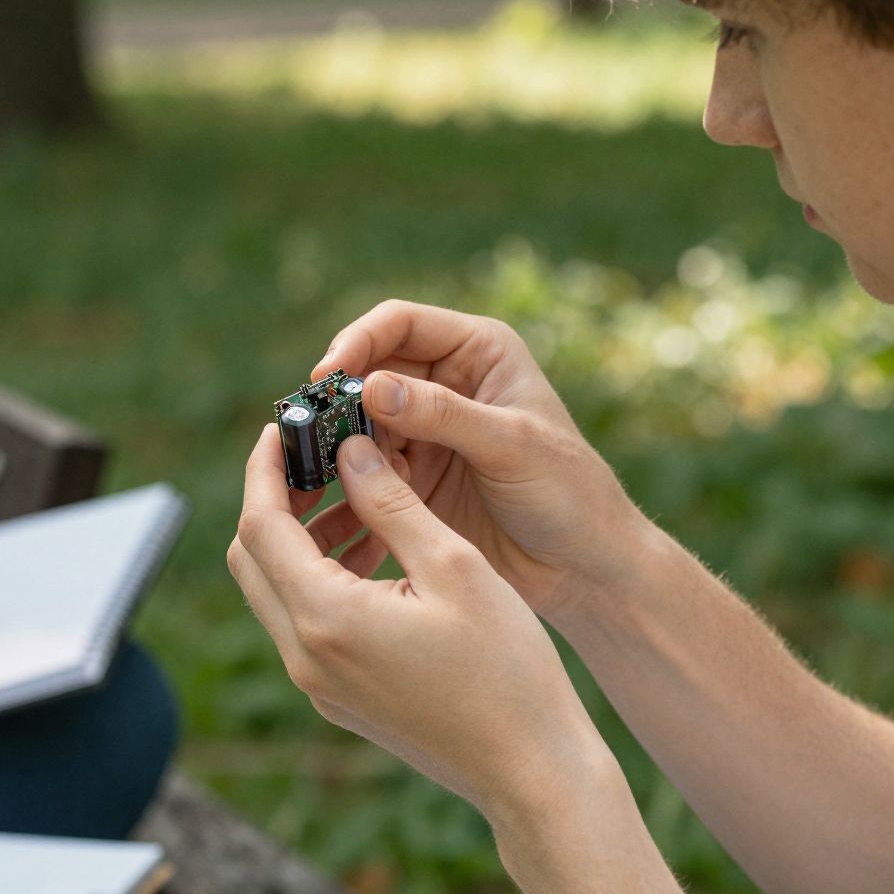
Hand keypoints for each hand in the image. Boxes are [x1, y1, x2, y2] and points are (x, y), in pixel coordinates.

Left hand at [228, 423, 613, 822]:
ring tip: (354, 497)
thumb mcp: (454, 565)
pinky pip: (304, 626)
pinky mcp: (339, 701)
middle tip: (313, 456)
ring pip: (274, 594)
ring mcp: (318, 687)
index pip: (260, 524)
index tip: (284, 426)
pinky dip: (318, 580)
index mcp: (327, 618)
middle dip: (271, 500)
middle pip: (250, 559)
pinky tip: (373, 554)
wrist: (531, 770)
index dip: (264, 467)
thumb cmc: (508, 668)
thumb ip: (390, 502)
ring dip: (298, 541)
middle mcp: (305, 657)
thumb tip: (348, 450)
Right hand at [307, 300, 646, 628]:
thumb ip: (444, 415)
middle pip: (369, 374)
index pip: (400, 325)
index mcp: (478, 352)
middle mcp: (447, 385)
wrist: (585, 568)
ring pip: (360, 427)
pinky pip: (366, 474)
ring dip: (340, 451)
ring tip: (326, 479)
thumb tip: (372, 387)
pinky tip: (354, 512)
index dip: (358, 342)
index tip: (327, 376)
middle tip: (309, 433)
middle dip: (338, 402)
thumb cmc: (570, 494)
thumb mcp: (512, 445)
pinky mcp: (415, 483)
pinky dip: (353, 489)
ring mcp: (427, 435)